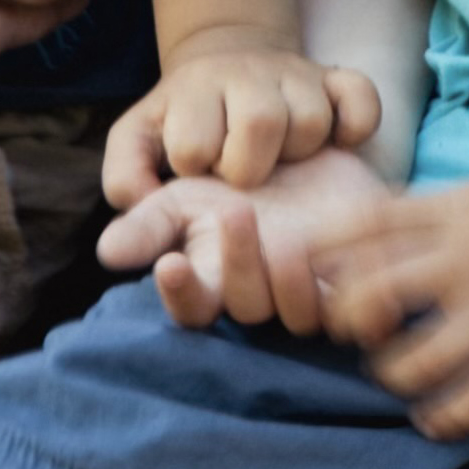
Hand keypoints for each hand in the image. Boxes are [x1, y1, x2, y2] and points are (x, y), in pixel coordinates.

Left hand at [104, 38, 380, 198]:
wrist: (230, 63)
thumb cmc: (185, 124)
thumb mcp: (140, 144)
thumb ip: (124, 180)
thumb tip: (132, 219)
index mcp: (194, 90)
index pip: (194, 146)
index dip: (197, 166)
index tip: (200, 167)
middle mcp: (248, 73)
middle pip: (260, 121)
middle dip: (249, 164)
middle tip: (245, 172)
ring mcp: (299, 74)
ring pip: (312, 120)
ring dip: (298, 150)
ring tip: (281, 156)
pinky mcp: (342, 80)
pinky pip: (363, 100)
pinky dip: (355, 124)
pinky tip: (334, 141)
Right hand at [104, 143, 395, 326]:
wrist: (313, 154)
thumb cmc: (240, 179)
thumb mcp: (189, 193)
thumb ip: (150, 223)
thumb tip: (107, 253)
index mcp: (216, 282)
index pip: (192, 310)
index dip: (180, 295)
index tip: (170, 264)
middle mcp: (263, 296)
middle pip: (248, 306)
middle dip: (239, 264)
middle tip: (235, 212)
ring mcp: (312, 295)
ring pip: (300, 315)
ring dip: (291, 283)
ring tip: (289, 240)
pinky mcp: (360, 288)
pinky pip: (360, 308)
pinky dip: (353, 287)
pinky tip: (347, 254)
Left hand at [313, 162, 468, 439]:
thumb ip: (439, 212)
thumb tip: (381, 231)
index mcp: (455, 213)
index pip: (362, 228)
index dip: (321, 253)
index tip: (313, 272)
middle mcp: (465, 261)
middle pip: (366, 300)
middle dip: (349, 326)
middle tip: (364, 335)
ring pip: (408, 365)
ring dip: (392, 377)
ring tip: (402, 377)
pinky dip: (443, 418)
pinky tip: (437, 417)